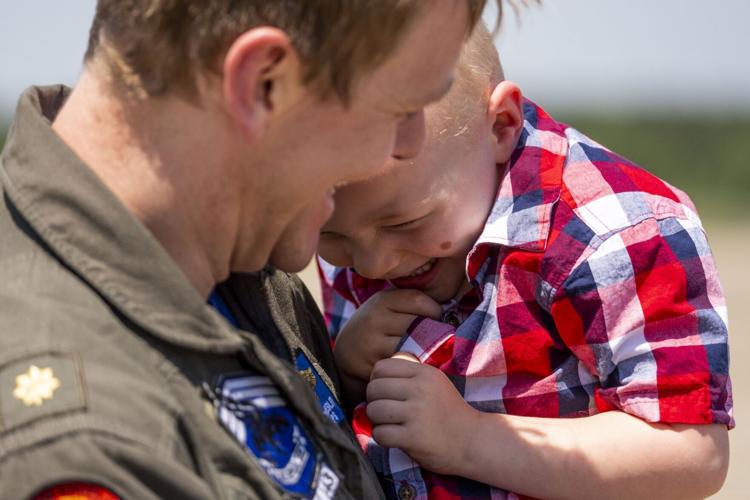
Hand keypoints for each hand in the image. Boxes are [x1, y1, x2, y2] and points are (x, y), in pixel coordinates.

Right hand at [333, 289, 440, 383]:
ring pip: (413, 348)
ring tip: (429, 352)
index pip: (418, 301)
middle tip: (439, 339)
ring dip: (426, 352)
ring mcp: (371, 345)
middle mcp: (374, 320)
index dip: (434, 310)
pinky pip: (403, 367)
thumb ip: (411, 305)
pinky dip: (414, 367)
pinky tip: (415, 365)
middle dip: (433, 333)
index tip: (437, 318)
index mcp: (381, 301)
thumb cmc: (377, 327)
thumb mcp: (387, 307)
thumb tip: (451, 311)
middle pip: (418, 326)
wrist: (346, 352)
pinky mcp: (372, 367)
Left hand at [365, 353, 478, 474]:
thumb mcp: (434, 382)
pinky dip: (382, 438)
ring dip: (376, 420)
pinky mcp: (413, 437)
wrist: (473, 441)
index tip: (385, 393)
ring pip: (374, 410)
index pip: (381, 368)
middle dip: (374, 401)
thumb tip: (377, 371)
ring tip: (389, 424)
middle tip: (385, 411)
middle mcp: (420, 390)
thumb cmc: (448, 411)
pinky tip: (394, 438)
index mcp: (424, 373)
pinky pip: (380, 434)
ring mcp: (416, 413)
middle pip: (374, 388)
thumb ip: (409, 372)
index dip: (376, 380)